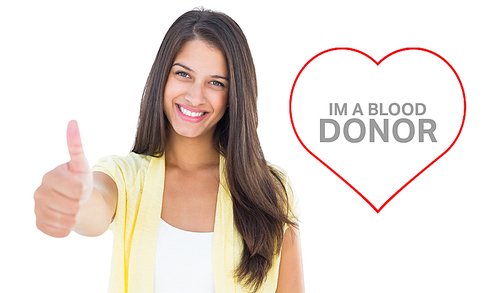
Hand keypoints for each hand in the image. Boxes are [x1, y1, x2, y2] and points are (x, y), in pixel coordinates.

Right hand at [34, 120, 93, 236]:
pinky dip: (68, 229)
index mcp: (49, 176)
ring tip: (73, 208)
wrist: (75, 200)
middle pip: (72, 207)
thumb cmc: (79, 180)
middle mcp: (39, 192)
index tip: (80, 186)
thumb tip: (73, 121)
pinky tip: (66, 219)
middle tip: (77, 199)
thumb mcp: (82, 164)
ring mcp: (37, 209)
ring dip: (76, 217)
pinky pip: (59, 232)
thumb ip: (76, 145)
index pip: (76, 190)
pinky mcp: (39, 224)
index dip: (83, 191)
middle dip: (80, 204)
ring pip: (66, 221)